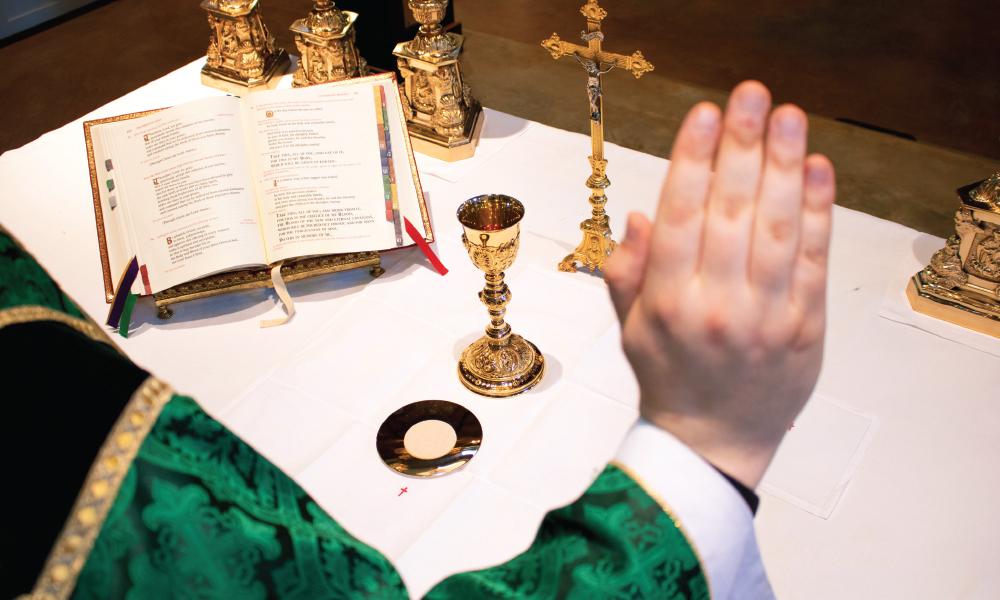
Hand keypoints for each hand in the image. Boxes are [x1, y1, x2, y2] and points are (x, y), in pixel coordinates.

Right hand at [604, 81, 834, 487]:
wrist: (714, 442)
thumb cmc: (669, 378)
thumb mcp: (630, 328)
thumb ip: (628, 271)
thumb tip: (641, 214)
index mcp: (666, 302)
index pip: (681, 217)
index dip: (693, 161)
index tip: (704, 115)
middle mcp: (714, 305)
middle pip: (731, 212)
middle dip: (741, 147)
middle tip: (750, 96)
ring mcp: (765, 316)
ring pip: (776, 229)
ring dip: (784, 166)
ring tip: (788, 116)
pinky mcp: (806, 326)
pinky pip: (813, 260)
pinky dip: (817, 212)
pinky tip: (818, 169)